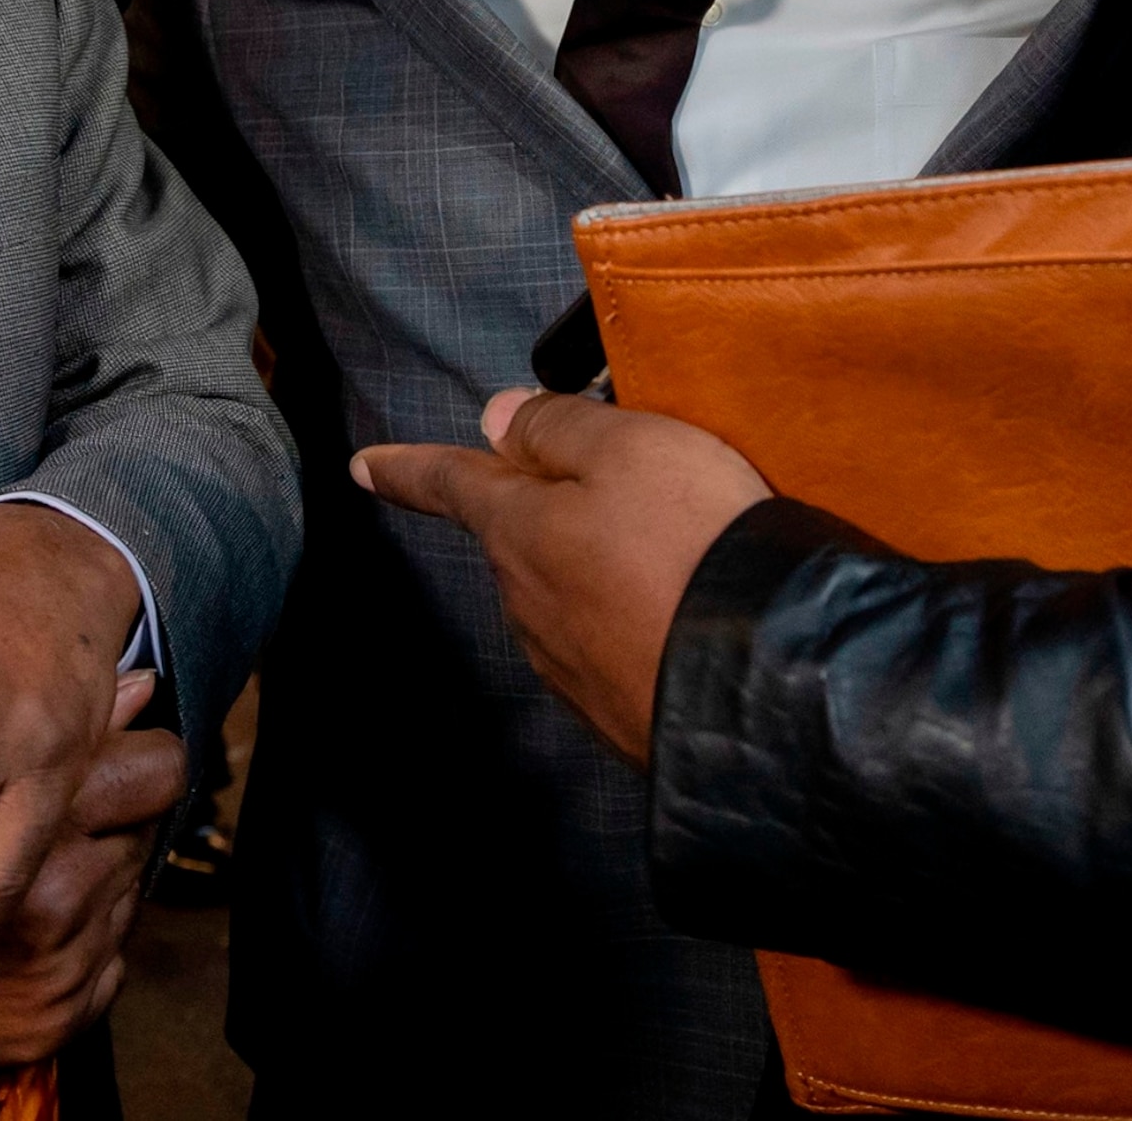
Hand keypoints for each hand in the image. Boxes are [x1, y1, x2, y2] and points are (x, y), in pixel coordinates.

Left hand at [355, 389, 766, 764]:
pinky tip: (684, 615)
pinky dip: (636, 621)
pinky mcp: (620, 715)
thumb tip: (497, 417)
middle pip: (519, 538)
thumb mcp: (632, 449)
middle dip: (548, 511)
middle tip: (622, 486)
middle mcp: (528, 604)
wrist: (768, 692)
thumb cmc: (695, 549)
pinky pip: (613, 647)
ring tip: (677, 552)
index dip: (407, 468)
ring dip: (600, 570)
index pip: (449, 484)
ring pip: (566, 594)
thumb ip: (559, 426)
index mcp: (519, 532)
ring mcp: (571, 668)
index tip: (362, 466)